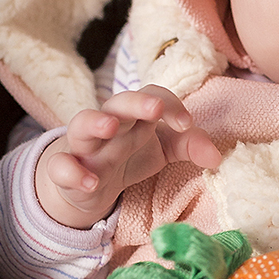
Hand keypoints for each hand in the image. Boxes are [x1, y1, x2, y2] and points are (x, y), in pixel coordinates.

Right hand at [36, 87, 221, 228]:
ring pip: (81, 125)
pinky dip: (72, 172)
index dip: (170, 105)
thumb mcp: (161, 151)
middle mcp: (108, 124)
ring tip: (109, 128)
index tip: (186, 123)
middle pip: (117, 103)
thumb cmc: (128, 155)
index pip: (151, 96)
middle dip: (135, 103)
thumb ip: (188, 146)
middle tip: (154, 109)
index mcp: (134, 115)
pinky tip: (90, 182)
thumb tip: (217, 156)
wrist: (86, 182)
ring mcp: (84, 146)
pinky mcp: (65, 171)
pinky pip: (61, 167)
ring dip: (94, 123)